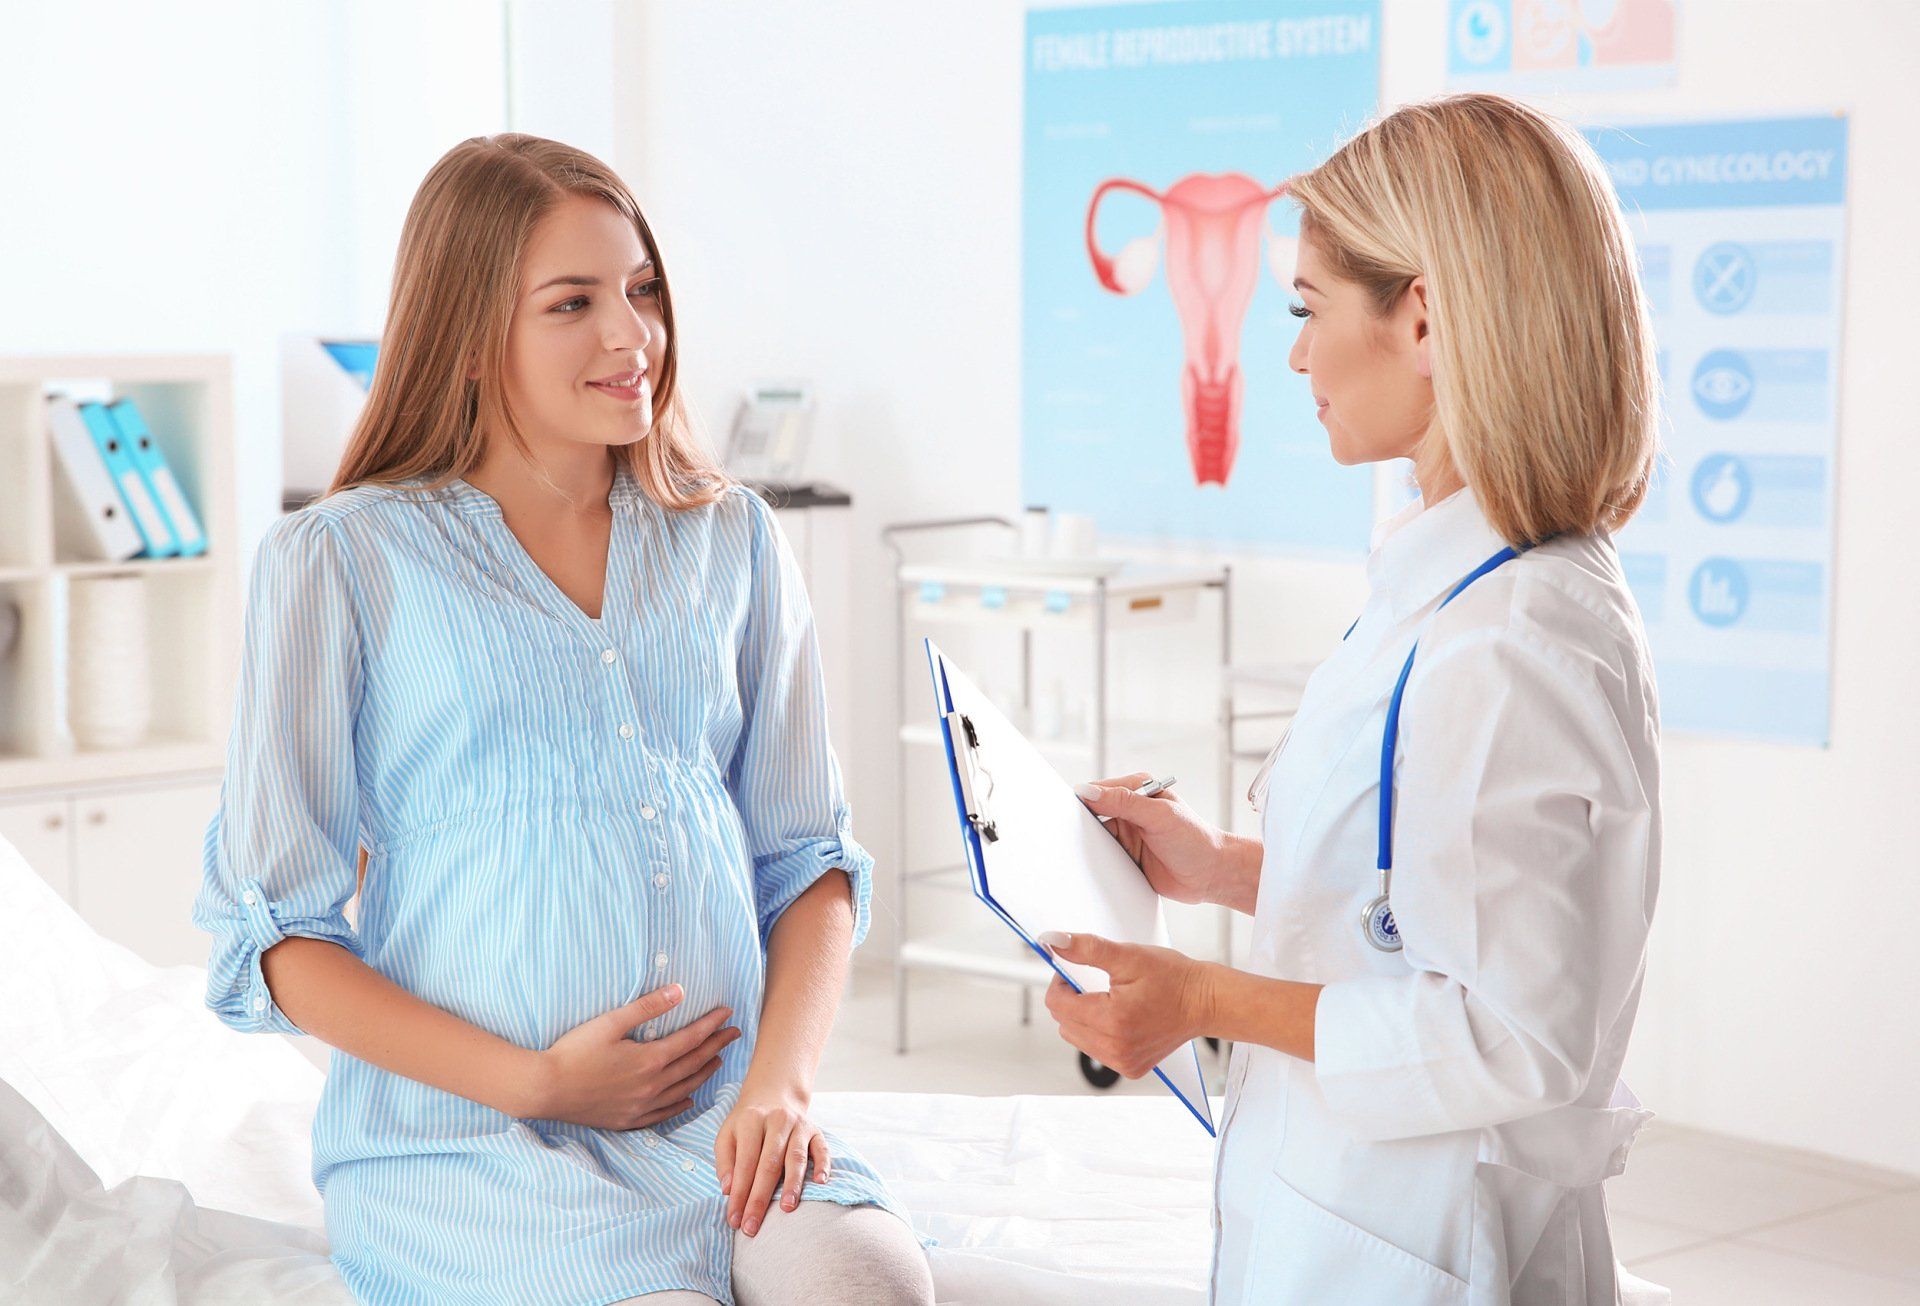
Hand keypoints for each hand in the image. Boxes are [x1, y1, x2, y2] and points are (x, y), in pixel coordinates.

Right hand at [534, 985, 739, 1129]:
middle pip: (694, 1064)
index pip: (692, 1040)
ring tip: (718, 1062)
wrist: (545, 1089)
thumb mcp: (610, 1022)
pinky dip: (680, 1104)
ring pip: (684, 1090)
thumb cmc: (574, 1052)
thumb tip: (680, 991)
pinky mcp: (627, 1120)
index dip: (712, 1026)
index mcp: (650, 1060)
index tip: (728, 1014)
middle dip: (716, 1047)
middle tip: (734, 1035)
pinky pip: (663, 1114)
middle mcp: (652, 1086)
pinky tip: (687, 1099)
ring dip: (704, 1074)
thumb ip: (647, 1007)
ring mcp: (641, 1107)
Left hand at [715, 1082, 830, 1236]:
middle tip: (753, 1227)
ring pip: (796, 1157)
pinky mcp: (816, 1130)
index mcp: (751, 1121)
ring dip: (792, 1184)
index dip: (740, 1193)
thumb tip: (728, 1190)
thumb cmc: (747, 1124)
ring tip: (787, 1208)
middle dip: (760, 1198)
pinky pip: (822, 1149)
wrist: (774, 1095)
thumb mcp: (727, 1135)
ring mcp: (799, 1125)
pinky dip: (824, 1165)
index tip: (734, 1220)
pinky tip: (820, 1183)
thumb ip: (725, 1162)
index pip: (745, 1163)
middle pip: (769, 1164)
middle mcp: (777, 1120)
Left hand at [1039, 931, 1213, 1079]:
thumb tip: (1052, 942)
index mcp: (1110, 1020)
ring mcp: (1122, 1062)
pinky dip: (1099, 1033)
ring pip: (1076, 1038)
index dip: (1061, 981)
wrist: (1205, 1002)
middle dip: (1072, 999)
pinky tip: (1121, 1018)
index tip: (1077, 970)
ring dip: (1083, 1017)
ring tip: (1112, 1000)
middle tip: (1098, 983)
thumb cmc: (1172, 978)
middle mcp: (1114, 1048)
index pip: (1056, 1003)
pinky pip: (1096, 1050)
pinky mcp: (1130, 1069)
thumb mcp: (1128, 956)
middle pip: (1063, 1022)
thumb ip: (1086, 948)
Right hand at [1074, 773, 1234, 905]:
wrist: (1212, 876)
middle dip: (1080, 825)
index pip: (1099, 790)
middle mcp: (1129, 811)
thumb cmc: (1195, 840)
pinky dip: (1095, 863)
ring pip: (1095, 838)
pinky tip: (1090, 868)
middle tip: (1063, 835)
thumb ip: (1124, 802)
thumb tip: (1089, 791)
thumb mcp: (1159, 816)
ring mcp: (1127, 835)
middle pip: (1092, 815)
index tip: (1064, 811)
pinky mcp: (1126, 858)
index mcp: (1137, 791)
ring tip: (1076, 853)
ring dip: (1088, 846)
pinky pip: (1102, 859)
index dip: (1082, 799)